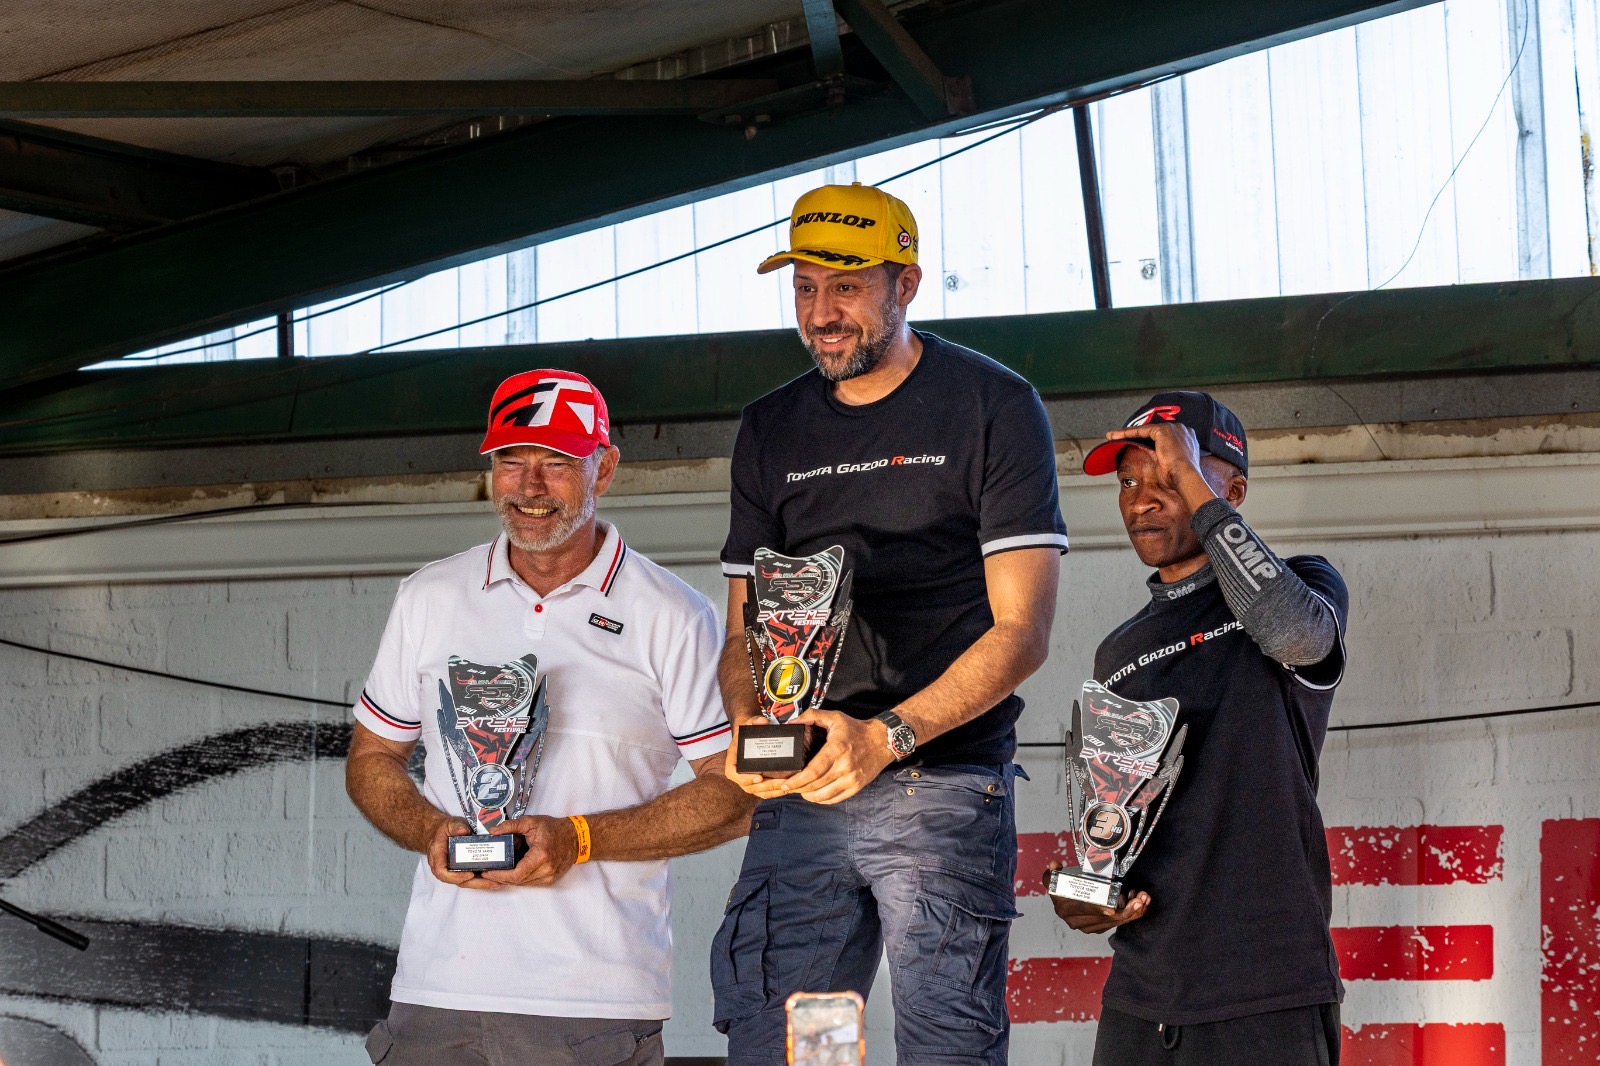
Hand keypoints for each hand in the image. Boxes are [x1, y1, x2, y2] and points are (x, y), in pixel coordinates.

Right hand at [425, 816, 503, 890]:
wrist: (439, 833)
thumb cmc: (443, 830)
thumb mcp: (449, 824)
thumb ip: (456, 826)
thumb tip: (464, 831)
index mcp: (438, 857)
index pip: (442, 872)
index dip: (456, 877)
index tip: (470, 874)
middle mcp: (444, 867)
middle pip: (457, 881)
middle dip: (475, 883)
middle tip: (491, 881)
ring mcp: (453, 870)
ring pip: (465, 882)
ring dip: (481, 884)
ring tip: (497, 882)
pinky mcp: (461, 870)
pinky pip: (470, 878)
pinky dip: (481, 879)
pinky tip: (495, 878)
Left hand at [481, 815, 579, 886]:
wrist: (575, 837)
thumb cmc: (555, 829)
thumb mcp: (531, 822)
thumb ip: (511, 826)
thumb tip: (493, 832)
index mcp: (541, 855)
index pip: (516, 874)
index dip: (499, 875)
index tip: (488, 872)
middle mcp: (546, 869)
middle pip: (518, 881)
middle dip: (501, 878)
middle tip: (488, 871)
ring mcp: (549, 877)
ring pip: (523, 883)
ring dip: (509, 879)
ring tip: (498, 871)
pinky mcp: (550, 880)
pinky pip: (530, 882)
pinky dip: (520, 878)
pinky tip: (513, 871)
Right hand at [724, 718, 795, 799]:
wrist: (752, 734)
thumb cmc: (749, 730)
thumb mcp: (750, 722)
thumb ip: (755, 720)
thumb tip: (762, 721)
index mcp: (733, 760)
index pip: (733, 773)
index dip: (744, 778)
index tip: (759, 776)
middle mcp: (739, 773)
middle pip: (749, 786)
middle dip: (765, 786)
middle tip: (780, 782)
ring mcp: (748, 779)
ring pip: (758, 791)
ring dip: (772, 791)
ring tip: (786, 786)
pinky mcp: (758, 783)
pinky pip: (765, 792)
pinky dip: (775, 791)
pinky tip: (787, 788)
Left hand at [777, 709, 895, 804]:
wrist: (882, 740)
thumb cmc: (856, 729)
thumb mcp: (835, 717)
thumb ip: (812, 716)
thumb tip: (793, 722)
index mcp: (836, 749)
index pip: (813, 771)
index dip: (797, 780)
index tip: (786, 783)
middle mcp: (844, 767)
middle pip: (815, 785)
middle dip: (798, 789)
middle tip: (787, 787)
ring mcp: (851, 779)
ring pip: (824, 795)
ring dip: (808, 796)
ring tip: (799, 791)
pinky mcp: (856, 787)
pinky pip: (835, 799)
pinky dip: (822, 800)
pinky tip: (814, 795)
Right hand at [1043, 860, 1149, 932]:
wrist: (1064, 901)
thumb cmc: (1062, 887)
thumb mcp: (1054, 879)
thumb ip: (1052, 872)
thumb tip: (1053, 865)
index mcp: (1065, 909)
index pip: (1082, 908)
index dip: (1096, 909)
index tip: (1111, 909)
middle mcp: (1076, 921)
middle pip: (1103, 918)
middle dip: (1124, 911)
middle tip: (1138, 901)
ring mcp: (1088, 926)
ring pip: (1114, 922)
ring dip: (1132, 912)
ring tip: (1143, 899)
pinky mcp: (1098, 927)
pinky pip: (1117, 923)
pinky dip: (1130, 915)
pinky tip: (1139, 904)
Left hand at [1105, 421, 1205, 484]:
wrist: (1185, 478)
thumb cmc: (1178, 477)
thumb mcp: (1165, 463)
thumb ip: (1155, 454)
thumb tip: (1142, 449)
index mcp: (1186, 438)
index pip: (1162, 436)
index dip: (1147, 439)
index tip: (1134, 443)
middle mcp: (1182, 430)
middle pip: (1152, 430)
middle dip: (1135, 434)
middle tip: (1118, 437)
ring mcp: (1174, 428)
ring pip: (1145, 429)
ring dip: (1127, 432)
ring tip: (1112, 436)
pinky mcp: (1163, 430)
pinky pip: (1141, 430)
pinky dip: (1127, 433)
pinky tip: (1115, 436)